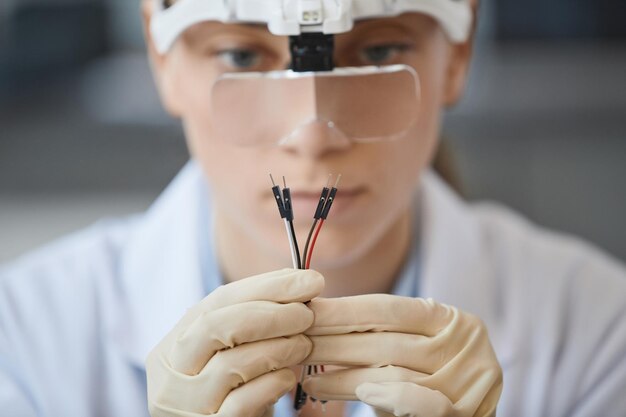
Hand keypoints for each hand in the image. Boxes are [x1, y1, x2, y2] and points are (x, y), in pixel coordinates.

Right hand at [146, 269, 323, 416]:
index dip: (267, 286)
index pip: (218, 302)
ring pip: (231, 364)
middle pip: (216, 326)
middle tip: (307, 313)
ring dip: (278, 348)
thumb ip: (249, 324)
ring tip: (304, 345)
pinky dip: (273, 383)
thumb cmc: (229, 393)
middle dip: (270, 314)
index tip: (309, 280)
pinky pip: (243, 402)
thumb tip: (299, 284)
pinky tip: (289, 377)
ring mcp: (185, 405)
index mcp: (172, 345)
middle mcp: (171, 374)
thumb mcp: (228, 355)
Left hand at [303, 295, 501, 416]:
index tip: (305, 312)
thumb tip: (320, 320)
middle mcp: (464, 343)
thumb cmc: (432, 380)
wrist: (468, 414)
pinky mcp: (466, 412)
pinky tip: (355, 395)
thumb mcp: (415, 349)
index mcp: (450, 318)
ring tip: (307, 376)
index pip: (387, 308)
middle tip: (295, 341)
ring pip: (391, 370)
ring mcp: (468, 379)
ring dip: (341, 374)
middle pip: (384, 339)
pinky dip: (386, 396)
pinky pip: (419, 402)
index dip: (341, 311)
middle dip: (333, 341)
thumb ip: (382, 336)